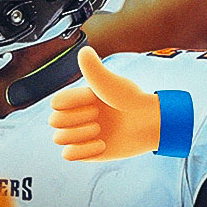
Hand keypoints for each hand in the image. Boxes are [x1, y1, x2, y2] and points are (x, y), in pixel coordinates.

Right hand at [49, 46, 160, 161]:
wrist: (151, 123)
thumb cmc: (133, 100)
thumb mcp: (112, 83)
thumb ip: (94, 69)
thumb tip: (84, 51)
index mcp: (78, 99)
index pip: (55, 102)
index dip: (72, 102)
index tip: (93, 99)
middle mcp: (77, 116)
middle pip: (54, 121)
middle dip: (77, 119)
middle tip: (99, 116)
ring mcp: (81, 135)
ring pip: (59, 138)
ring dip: (80, 135)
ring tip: (100, 130)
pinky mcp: (87, 152)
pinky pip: (68, 155)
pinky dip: (84, 151)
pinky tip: (102, 144)